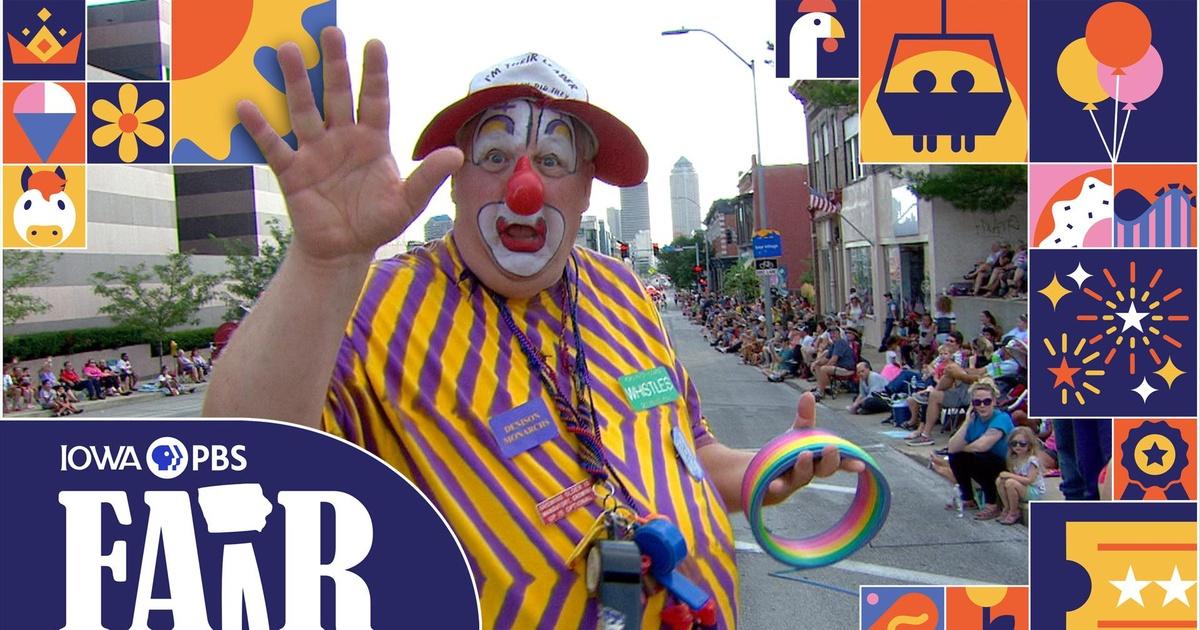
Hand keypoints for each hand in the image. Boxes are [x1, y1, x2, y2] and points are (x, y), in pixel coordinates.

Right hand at [238, 28, 462, 267]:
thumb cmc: (376, 222)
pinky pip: (274, 146)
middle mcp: (342, 138)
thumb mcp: (407, 201)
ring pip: (304, 110)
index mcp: (372, 140)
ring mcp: (315, 152)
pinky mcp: (292, 172)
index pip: (375, 99)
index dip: (375, 73)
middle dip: (334, 64)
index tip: (374, 44)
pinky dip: (261, 127)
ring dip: (295, 82)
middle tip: (329, 31)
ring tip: (285, 49)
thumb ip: (428, 177)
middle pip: (337, 94)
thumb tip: (457, 154)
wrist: (343, 252)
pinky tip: (247, 105)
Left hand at [763, 393, 865, 504]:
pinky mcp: (779, 485)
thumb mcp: (798, 433)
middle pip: (824, 469)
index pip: (838, 460)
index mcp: (820, 457)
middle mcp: (811, 470)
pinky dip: (778, 485)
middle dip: (830, 460)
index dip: (849, 462)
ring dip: (805, 466)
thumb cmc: (791, 452)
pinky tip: (773, 485)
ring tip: (804, 454)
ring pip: (803, 476)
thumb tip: (808, 394)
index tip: (860, 465)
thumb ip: (804, 417)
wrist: (769, 474)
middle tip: (831, 448)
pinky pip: (779, 486)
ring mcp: (795, 479)